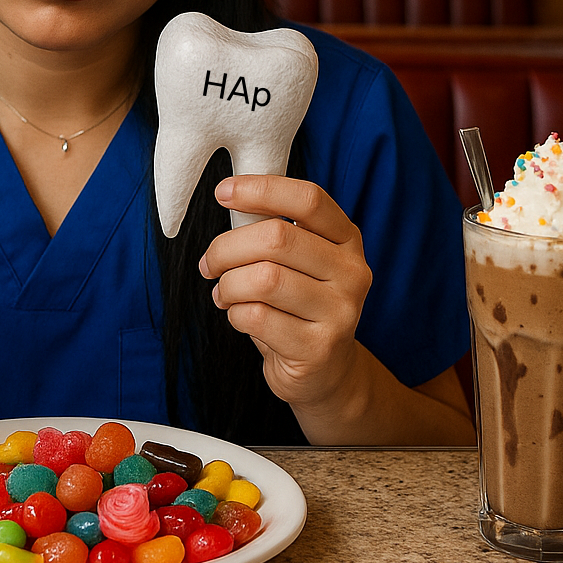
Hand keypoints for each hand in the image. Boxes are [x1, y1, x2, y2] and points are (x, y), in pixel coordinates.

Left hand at [199, 175, 371, 418]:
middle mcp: (352, 272)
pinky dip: (234, 314)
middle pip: (276, 238)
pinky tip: (239, 316)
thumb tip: (230, 198)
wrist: (325, 373)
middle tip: (210, 263)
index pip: (308, 200)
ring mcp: (340, 312)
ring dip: (228, 285)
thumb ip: (274, 232)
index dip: (261, 189)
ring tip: (223, 293)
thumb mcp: (299, 263)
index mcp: (347, 240)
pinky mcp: (318, 348)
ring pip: (263, 279)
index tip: (222, 192)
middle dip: (227, 248)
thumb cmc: (298, 307)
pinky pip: (256, 317)